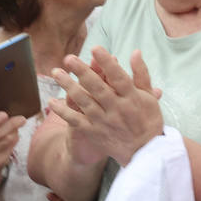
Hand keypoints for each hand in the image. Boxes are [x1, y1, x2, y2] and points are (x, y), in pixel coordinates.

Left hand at [48, 48, 163, 165]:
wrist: (145, 151)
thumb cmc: (148, 120)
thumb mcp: (149, 96)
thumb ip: (141, 74)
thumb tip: (135, 52)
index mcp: (132, 98)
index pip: (118, 77)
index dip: (106, 63)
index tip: (95, 49)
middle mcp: (117, 109)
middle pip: (97, 87)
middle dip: (82, 71)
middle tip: (69, 58)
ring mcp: (104, 121)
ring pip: (84, 101)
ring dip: (68, 86)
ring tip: (57, 72)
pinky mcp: (94, 132)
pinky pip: (76, 121)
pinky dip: (63, 112)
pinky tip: (51, 102)